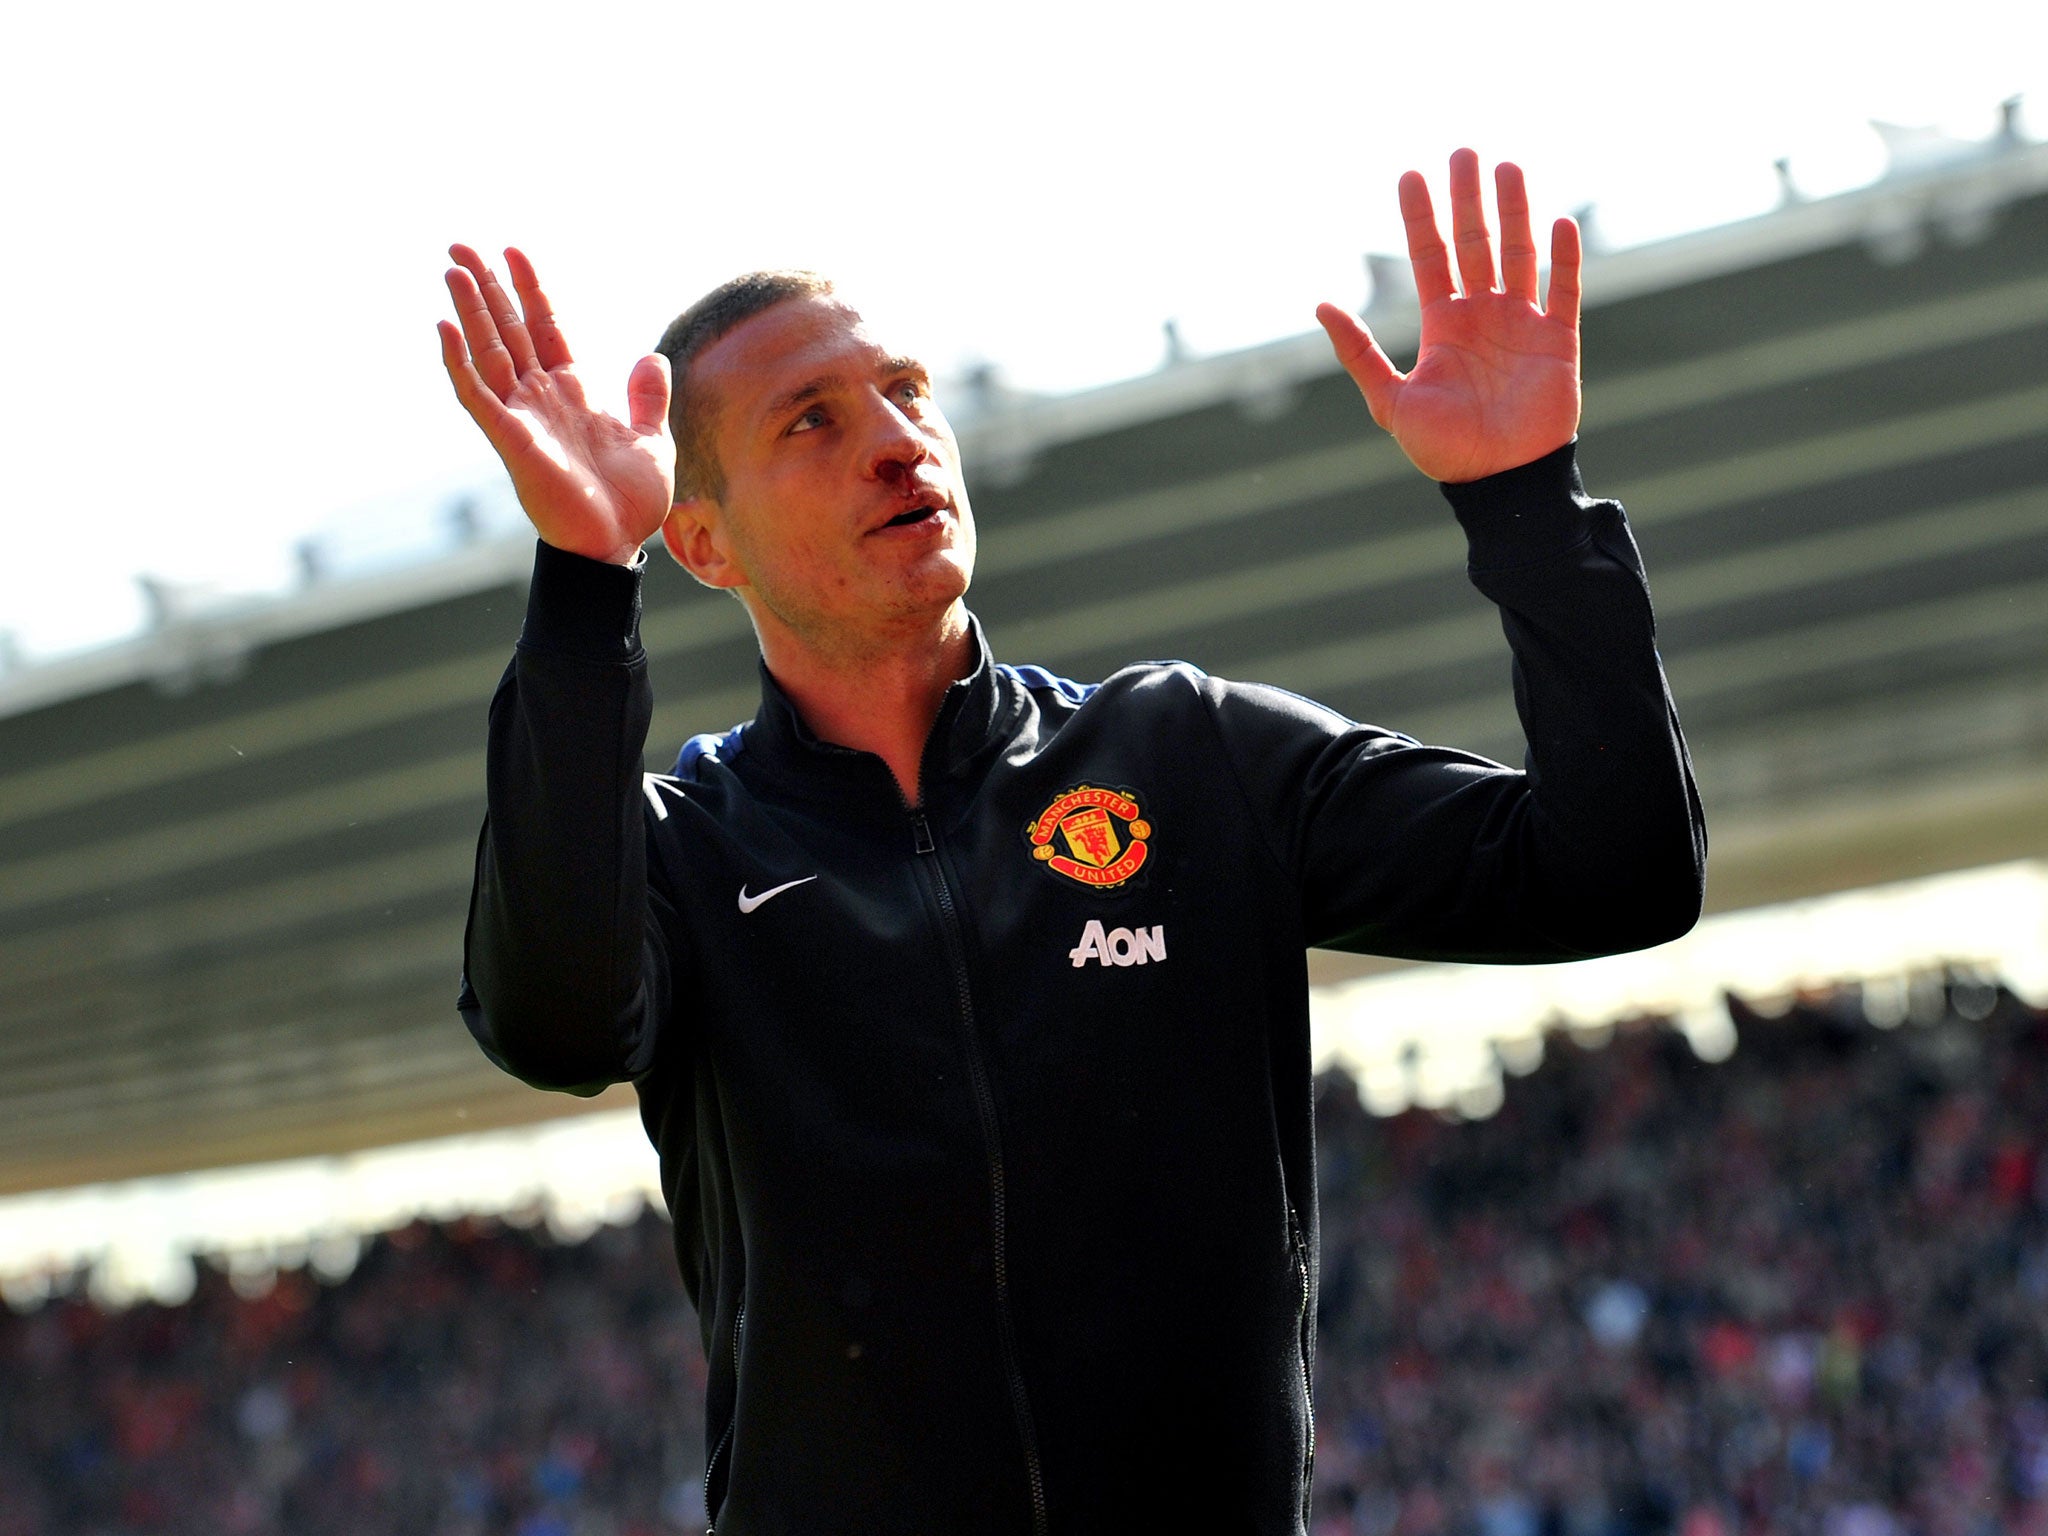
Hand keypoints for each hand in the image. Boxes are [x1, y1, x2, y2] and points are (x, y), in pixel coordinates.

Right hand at [438, 246, 674, 564]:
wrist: (617, 544)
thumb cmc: (631, 503)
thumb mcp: (652, 439)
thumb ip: (648, 398)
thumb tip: (652, 357)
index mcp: (572, 392)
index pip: (545, 328)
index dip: (530, 290)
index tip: (515, 252)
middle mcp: (541, 398)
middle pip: (507, 329)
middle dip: (487, 286)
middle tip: (461, 245)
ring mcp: (521, 416)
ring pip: (488, 351)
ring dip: (470, 310)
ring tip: (453, 268)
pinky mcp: (509, 439)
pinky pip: (476, 394)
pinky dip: (458, 362)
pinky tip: (445, 327)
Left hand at [1317, 150, 1580, 483]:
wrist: (1497, 481)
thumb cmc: (1442, 448)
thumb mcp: (1390, 400)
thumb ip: (1359, 352)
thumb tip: (1321, 304)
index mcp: (1443, 324)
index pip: (1429, 256)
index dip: (1420, 216)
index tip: (1411, 174)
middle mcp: (1481, 314)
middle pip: (1474, 242)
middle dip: (1468, 198)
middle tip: (1463, 151)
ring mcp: (1521, 323)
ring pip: (1518, 253)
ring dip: (1514, 211)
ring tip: (1508, 167)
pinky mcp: (1558, 341)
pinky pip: (1565, 290)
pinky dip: (1564, 259)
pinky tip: (1560, 223)